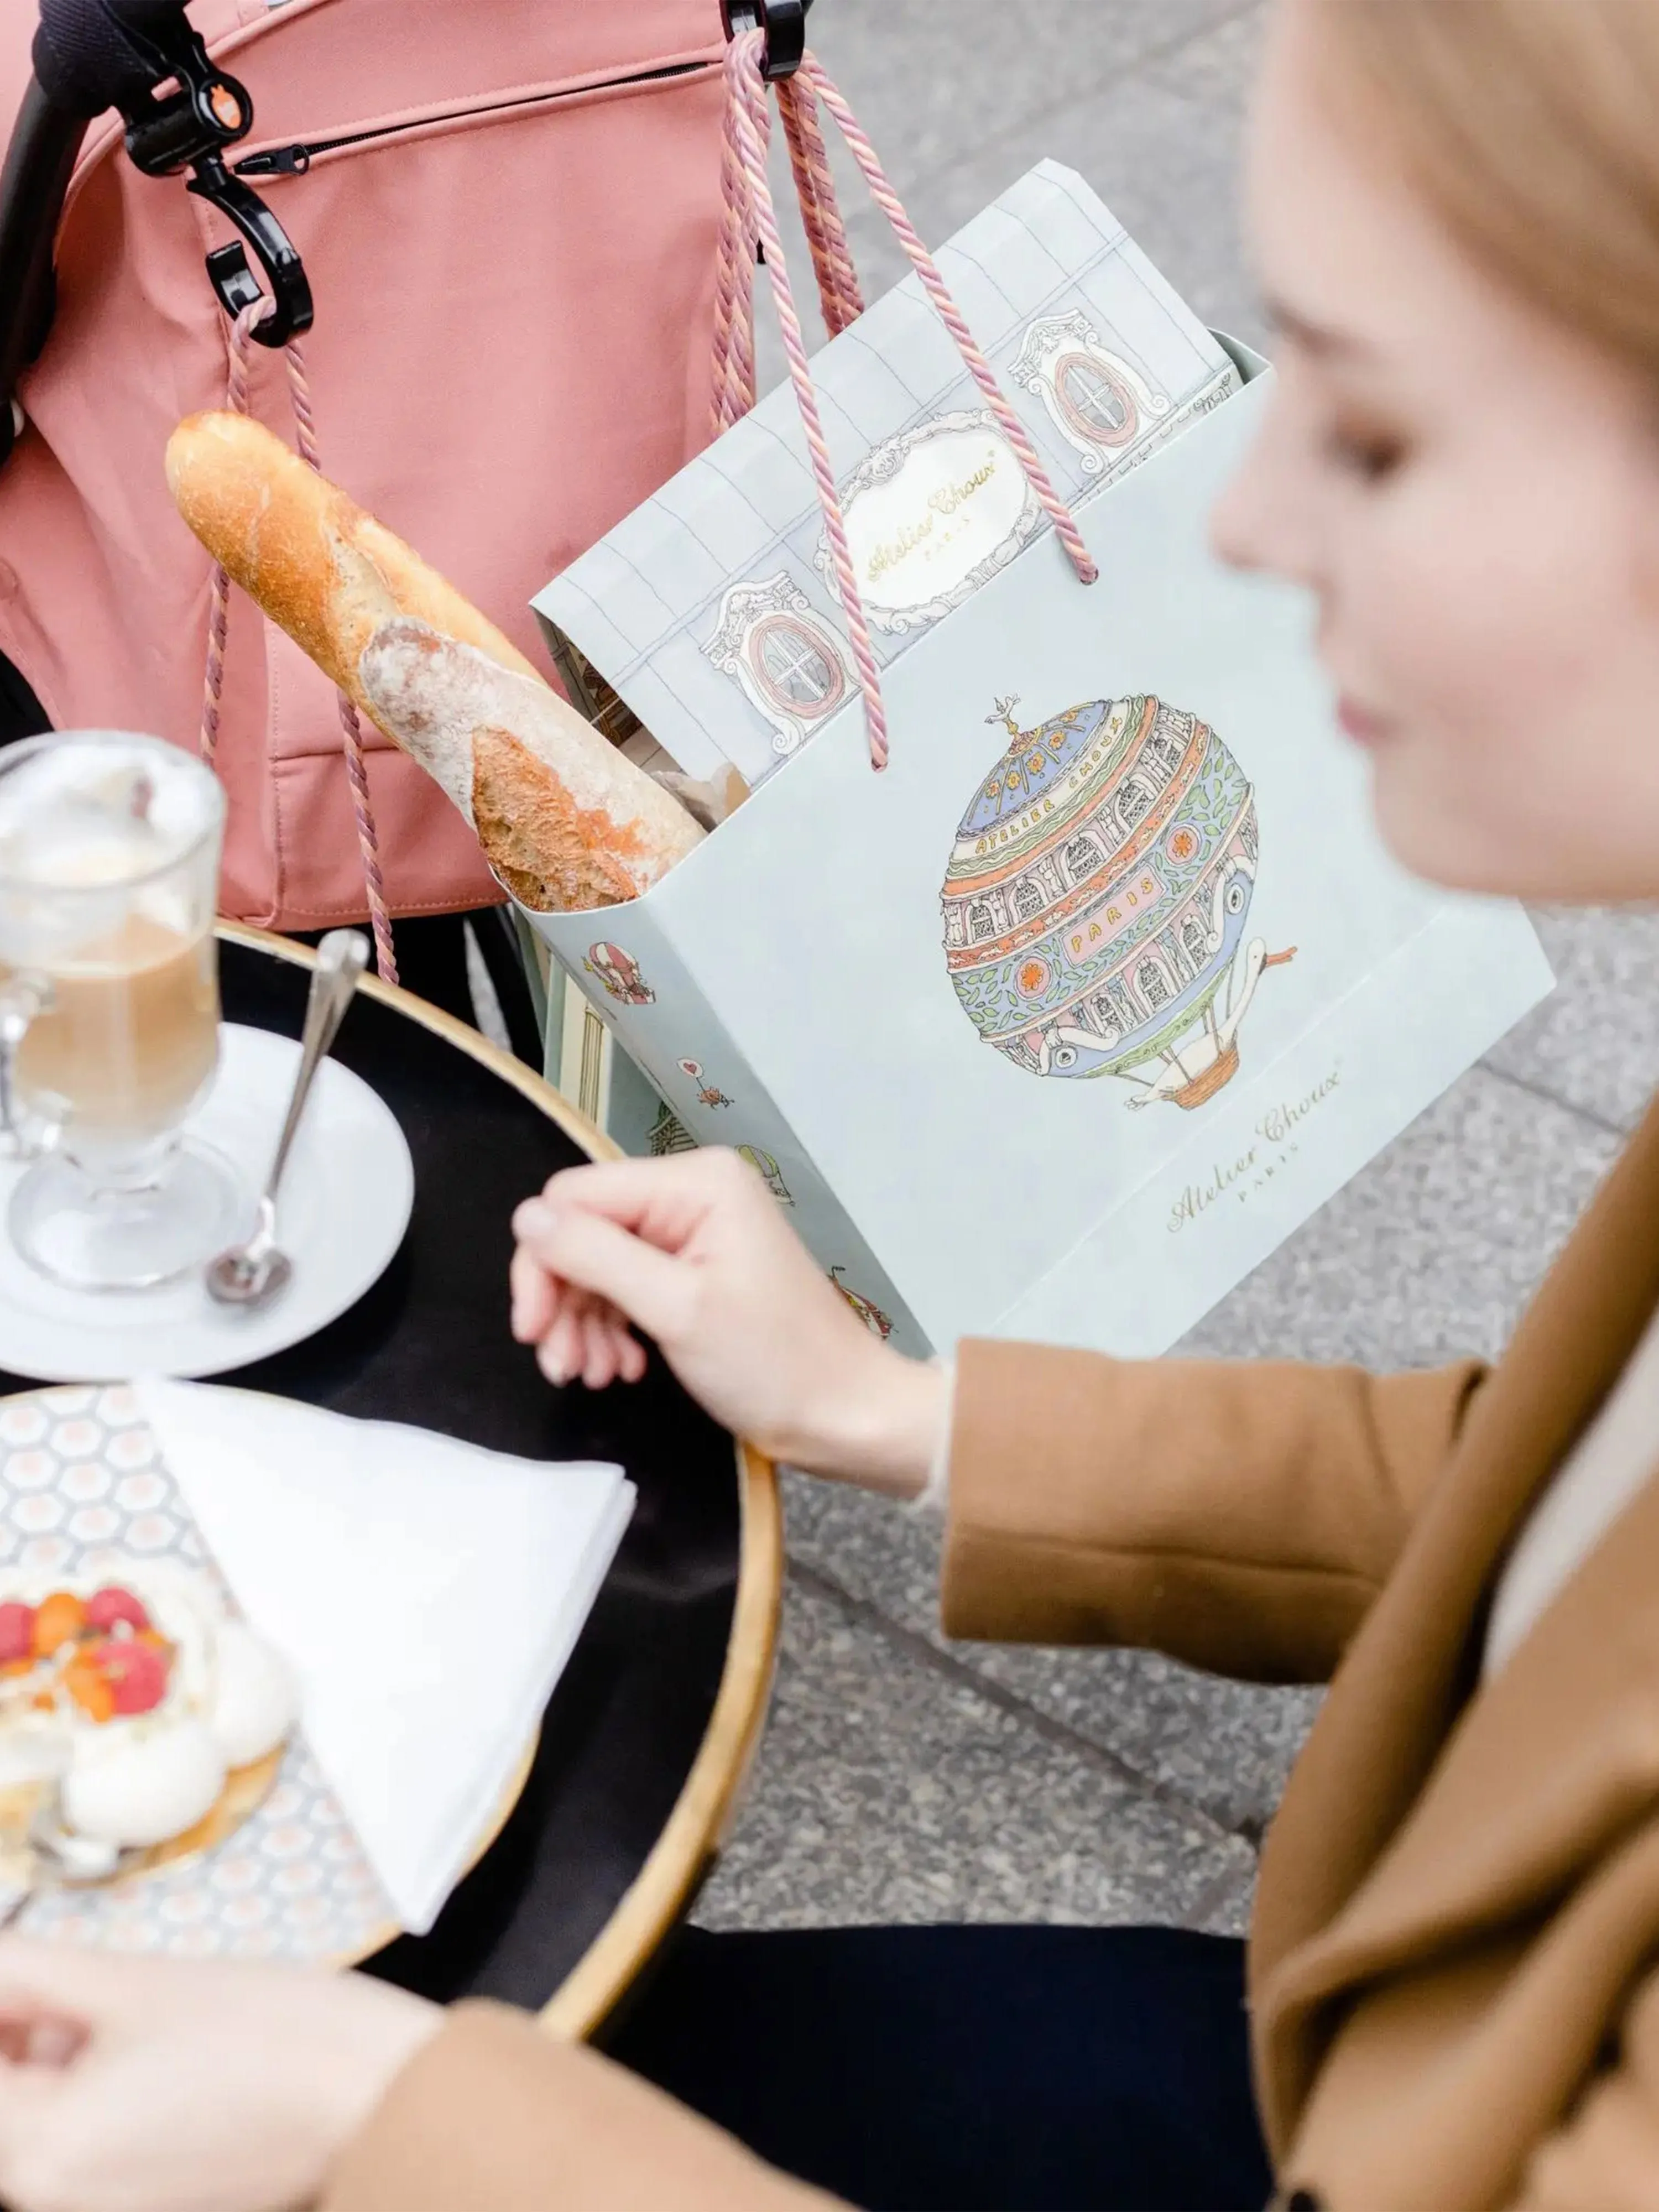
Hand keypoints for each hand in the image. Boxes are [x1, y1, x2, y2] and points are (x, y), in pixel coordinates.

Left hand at [0, 1937, 440, 2211]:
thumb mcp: (136, 1982)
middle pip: (3, 2100)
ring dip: (48, 2059)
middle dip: (17, 2029)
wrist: (377, 2095)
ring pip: (37, 2123)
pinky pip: (83, 2145)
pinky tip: (142, 2042)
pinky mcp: (149, 2203)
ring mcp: (106, 2208)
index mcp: (43, 2151)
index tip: (24, 1968)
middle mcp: (59, 2199)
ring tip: (105, 1999)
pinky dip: (88, 2090)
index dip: (3, 2004)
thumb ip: (29, 1971)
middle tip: (50, 1972)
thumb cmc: (273, 2037)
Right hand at [510, 1150, 945, 1497]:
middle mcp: (693, 1195)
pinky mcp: (695, 1275)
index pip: (575, 1197)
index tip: (533, 1329)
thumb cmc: (775, 1365)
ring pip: (597, 1267)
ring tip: (593, 1375)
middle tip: (561, 1366)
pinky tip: (619, 1369)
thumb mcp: (677, 1308)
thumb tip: (525, 1218)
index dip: (544, 1261)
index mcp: (695, 1182)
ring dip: (583, 1324)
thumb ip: (596, 1256)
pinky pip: (627, 1289)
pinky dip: (612, 1331)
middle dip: (564, 1301)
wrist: (846, 1417)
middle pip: (582, 1232)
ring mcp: (695, 1235)